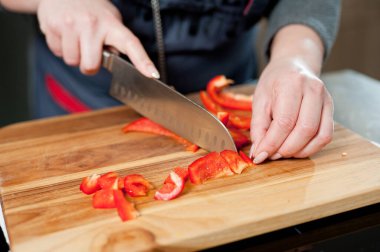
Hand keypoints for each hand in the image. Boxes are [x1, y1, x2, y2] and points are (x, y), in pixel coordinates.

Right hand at [37, 0, 158, 76]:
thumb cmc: (91, 10)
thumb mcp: (109, 20)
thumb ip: (116, 41)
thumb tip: (118, 62)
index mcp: (112, 24)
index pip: (131, 44)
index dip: (143, 61)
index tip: (152, 74)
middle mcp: (92, 24)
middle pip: (90, 66)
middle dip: (89, 65)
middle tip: (89, 51)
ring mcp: (71, 25)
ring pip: (72, 62)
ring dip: (74, 56)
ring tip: (76, 38)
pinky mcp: (53, 26)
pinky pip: (57, 52)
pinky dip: (60, 48)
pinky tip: (64, 34)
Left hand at [250, 58, 333, 163]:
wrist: (294, 65)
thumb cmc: (274, 82)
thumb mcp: (259, 100)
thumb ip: (258, 127)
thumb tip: (259, 152)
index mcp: (291, 83)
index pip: (284, 121)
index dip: (272, 143)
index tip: (260, 156)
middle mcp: (313, 90)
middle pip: (304, 129)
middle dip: (285, 149)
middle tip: (271, 155)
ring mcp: (326, 99)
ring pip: (319, 135)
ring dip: (299, 151)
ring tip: (282, 153)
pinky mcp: (331, 110)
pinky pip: (326, 136)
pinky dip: (311, 148)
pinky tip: (296, 149)